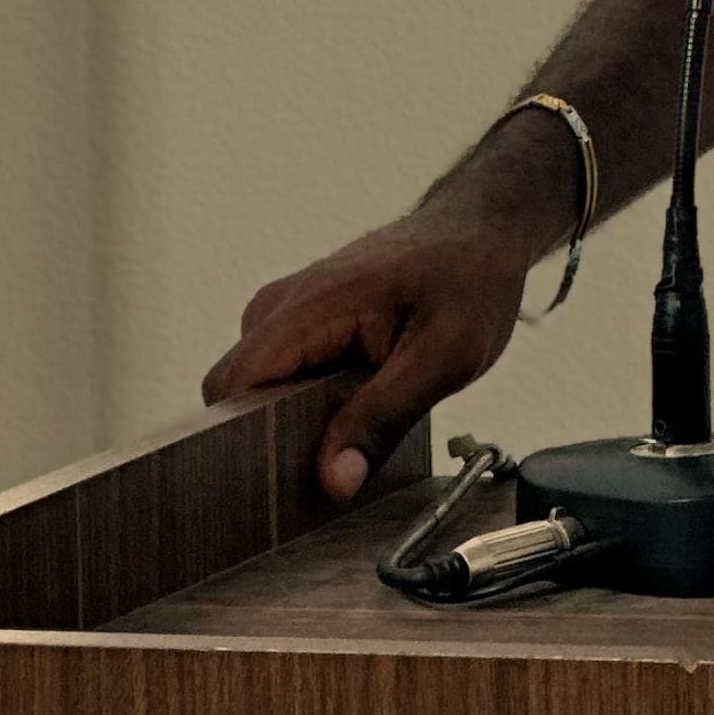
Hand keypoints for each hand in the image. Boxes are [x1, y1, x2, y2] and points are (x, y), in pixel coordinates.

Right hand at [202, 133, 566, 502]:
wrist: (483, 228)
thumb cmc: (470, 279)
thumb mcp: (445, 357)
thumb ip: (383, 419)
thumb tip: (331, 482)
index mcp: (309, 308)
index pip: (230, 387)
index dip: (237, 441)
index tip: (268, 486)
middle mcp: (285, 305)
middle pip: (236, 394)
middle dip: (267, 439)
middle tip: (322, 472)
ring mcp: (292, 309)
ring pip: (258, 388)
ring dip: (290, 423)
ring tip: (344, 445)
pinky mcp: (306, 319)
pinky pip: (281, 373)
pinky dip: (304, 403)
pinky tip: (350, 418)